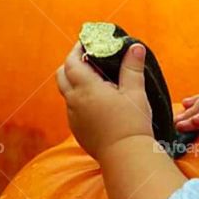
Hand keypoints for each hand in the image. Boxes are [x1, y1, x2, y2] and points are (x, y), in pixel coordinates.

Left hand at [56, 40, 152, 162]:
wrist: (126, 157)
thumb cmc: (132, 124)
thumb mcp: (136, 93)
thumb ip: (132, 68)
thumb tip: (134, 47)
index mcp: (86, 89)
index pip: (71, 62)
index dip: (77, 50)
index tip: (86, 41)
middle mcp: (74, 102)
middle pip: (62, 75)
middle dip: (71, 63)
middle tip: (88, 58)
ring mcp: (73, 118)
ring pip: (67, 93)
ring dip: (75, 82)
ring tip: (95, 79)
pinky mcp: (77, 130)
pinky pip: (72, 109)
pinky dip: (79, 99)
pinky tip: (97, 101)